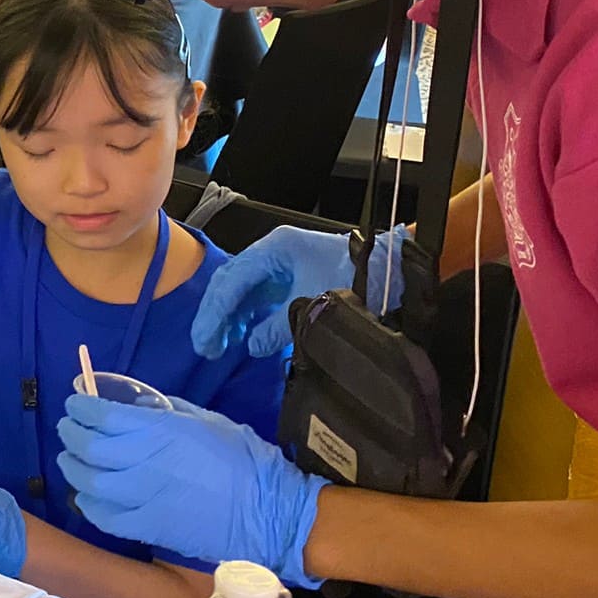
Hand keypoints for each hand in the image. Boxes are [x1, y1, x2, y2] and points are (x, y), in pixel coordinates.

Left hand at [56, 392, 325, 587]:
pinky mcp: (149, 528)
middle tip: (68, 428)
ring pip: (90, 482)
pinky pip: (105, 517)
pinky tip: (87, 495)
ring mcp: (145, 498)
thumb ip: (167, 411)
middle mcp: (146, 463)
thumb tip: (136, 406)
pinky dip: (88, 504)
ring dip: (72, 468)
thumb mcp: (206, 420)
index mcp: (162, 431)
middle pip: (89, 448)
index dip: (81, 408)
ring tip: (70, 459)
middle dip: (71, 434)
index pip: (104, 416)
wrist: (268, 512)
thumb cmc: (243, 459)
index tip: (74, 403)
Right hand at [191, 224, 406, 359]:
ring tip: (220, 346)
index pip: (232, 281)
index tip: (205, 342)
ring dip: (228, 317)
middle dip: (215, 316)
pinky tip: (242, 336)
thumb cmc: (356, 282)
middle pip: (230, 282)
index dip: (215, 313)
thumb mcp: (314, 307)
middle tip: (206, 348)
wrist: (393, 273)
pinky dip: (246, 315)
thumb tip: (251, 346)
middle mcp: (272, 252)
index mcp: (275, 249)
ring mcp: (281, 263)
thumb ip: (278, 327)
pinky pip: (258, 295)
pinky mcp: (291, 276)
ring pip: (241, 289)